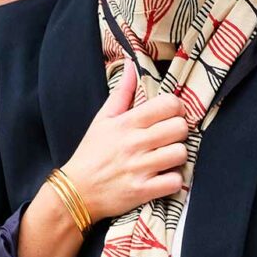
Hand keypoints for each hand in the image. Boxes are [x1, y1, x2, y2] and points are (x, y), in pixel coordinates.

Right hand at [60, 57, 189, 223]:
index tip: (172, 115)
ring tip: (167, 158)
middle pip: (180, 128)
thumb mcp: (102, 119)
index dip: (177, 108)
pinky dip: (173, 180)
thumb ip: (122, 92)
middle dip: (180, 132)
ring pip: (180, 154)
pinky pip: (174, 182)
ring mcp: (139, 168)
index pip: (168, 104)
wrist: (75, 191)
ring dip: (178, 157)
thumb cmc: (91, 153)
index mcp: (126, 123)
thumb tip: (132, 65)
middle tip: (170, 138)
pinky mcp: (142, 191)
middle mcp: (134, 143)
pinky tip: (163, 177)